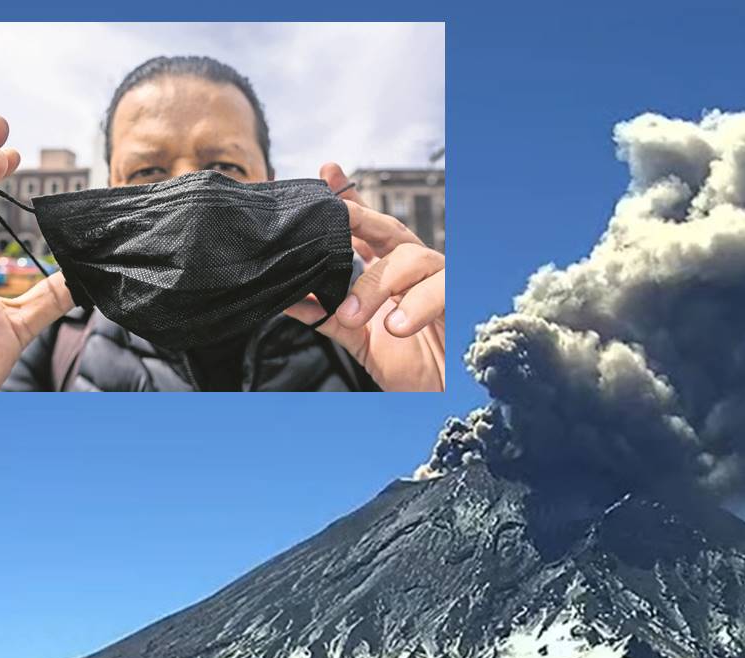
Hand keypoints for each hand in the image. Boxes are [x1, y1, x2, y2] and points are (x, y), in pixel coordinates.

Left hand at [285, 163, 444, 391]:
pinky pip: (439, 289)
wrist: (443, 398)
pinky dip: (415, 305)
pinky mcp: (458, 302)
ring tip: (352, 314)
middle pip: (389, 229)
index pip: (366, 230)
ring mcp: (437, 283)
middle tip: (335, 221)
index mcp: (389, 274)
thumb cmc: (411, 365)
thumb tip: (286, 297)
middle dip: (360, 218)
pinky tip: (395, 326)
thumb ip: (324, 315)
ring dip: (377, 283)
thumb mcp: (358, 339)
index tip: (325, 172)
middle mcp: (413, 272)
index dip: (348, 199)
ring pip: (410, 257)